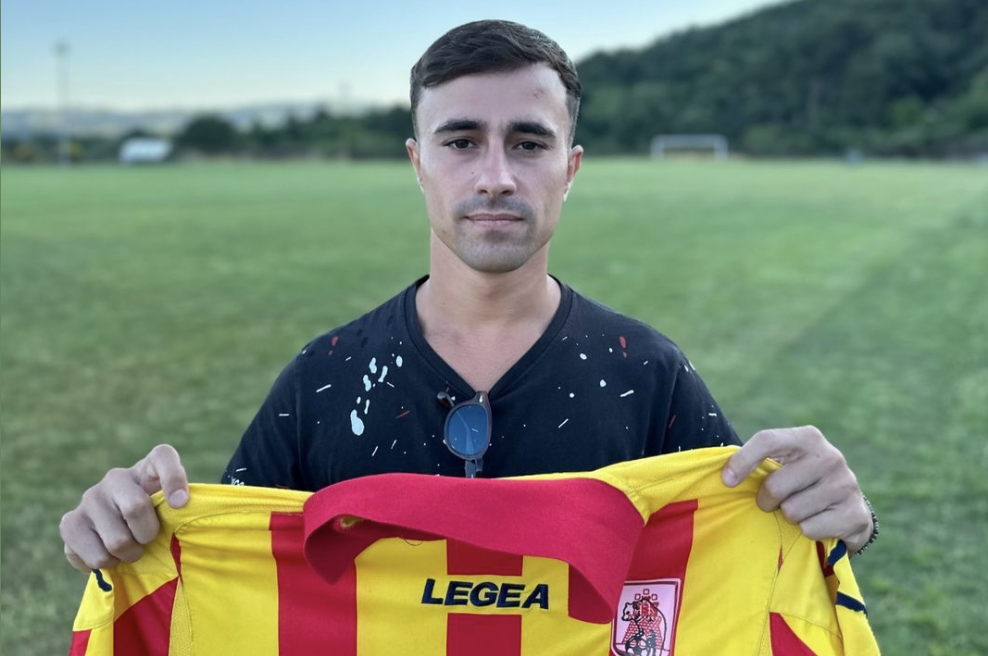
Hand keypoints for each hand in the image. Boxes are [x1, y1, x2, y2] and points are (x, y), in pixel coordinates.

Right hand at [60, 444, 188, 571]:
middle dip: (148, 534)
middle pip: (135, 507)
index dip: (173, 478)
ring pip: (116, 541)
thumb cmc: (156, 519)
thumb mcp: (175, 509)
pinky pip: (95, 557)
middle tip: (148, 540)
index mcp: (148, 468)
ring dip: (128, 554)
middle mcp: (116, 477)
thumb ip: (185, 506)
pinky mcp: (69, 523)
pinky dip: (107, 564)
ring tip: (129, 548)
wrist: (119, 532)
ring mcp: (89, 498)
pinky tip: (108, 552)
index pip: (163, 456)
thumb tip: (180, 506)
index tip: (180, 504)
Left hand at [722, 426, 872, 552]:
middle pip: (775, 485)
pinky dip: (807, 532)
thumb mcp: (784, 465)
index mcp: (808, 438)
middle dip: (767, 500)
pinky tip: (819, 522)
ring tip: (801, 510)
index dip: (743, 461)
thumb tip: (722, 474)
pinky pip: (809, 530)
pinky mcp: (855, 514)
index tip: (727, 481)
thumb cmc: (801, 484)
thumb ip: (759, 463)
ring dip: (789, 517)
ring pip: (792, 511)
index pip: (768, 441)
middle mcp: (830, 456)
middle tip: (773, 503)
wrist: (848, 509)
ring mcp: (846, 484)